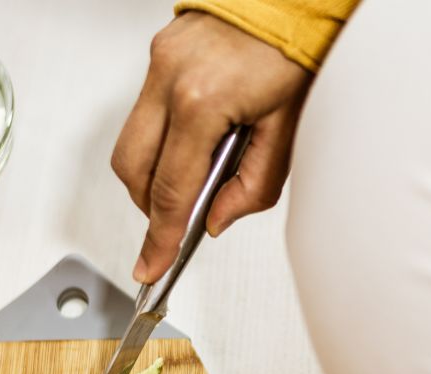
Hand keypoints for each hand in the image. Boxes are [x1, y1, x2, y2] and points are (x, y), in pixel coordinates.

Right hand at [113, 12, 312, 283]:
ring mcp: (159, 63)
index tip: (150, 265)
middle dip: (150, 207)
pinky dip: (162, 138)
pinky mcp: (160, 52)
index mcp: (203, 102)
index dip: (160, 237)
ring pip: (131, 141)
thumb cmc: (299, 49)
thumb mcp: (289, 128)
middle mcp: (170, 80)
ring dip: (154, 172)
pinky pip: (145, 111)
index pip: (171, 190)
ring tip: (194, 178)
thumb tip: (217, 219)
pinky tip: (195, 141)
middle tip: (175, 226)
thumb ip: (253, 185)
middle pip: (133, 170)